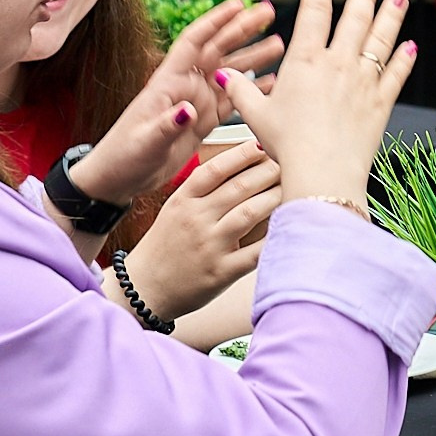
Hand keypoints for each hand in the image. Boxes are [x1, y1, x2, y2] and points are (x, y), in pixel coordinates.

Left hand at [69, 0, 282, 204]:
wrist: (119, 179)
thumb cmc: (122, 156)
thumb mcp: (143, 142)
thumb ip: (167, 125)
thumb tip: (188, 110)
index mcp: (167, 82)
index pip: (194, 42)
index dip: (215, 21)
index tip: (237, 4)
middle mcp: (185, 87)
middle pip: (218, 49)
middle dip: (242, 29)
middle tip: (266, 12)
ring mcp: (196, 103)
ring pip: (230, 73)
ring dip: (253, 57)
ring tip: (278, 44)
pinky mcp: (203, 121)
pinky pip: (233, 101)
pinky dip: (252, 92)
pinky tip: (270, 84)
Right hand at [111, 141, 282, 321]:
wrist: (144, 290)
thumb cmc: (164, 246)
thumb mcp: (175, 210)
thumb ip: (202, 189)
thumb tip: (240, 164)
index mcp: (183, 201)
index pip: (216, 169)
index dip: (242, 154)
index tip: (262, 145)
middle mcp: (196, 220)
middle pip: (239, 187)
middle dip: (268, 171)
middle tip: (287, 163)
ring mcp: (209, 246)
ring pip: (251, 213)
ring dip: (275, 197)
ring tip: (292, 188)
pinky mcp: (221, 272)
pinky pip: (255, 252)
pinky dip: (275, 237)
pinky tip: (290, 225)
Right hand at [227, 0, 412, 207]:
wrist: (322, 172)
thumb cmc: (287, 145)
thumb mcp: (257, 116)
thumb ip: (242, 92)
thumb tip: (225, 75)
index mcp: (305, 61)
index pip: (313, 11)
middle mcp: (338, 64)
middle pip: (354, 19)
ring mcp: (363, 81)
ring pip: (381, 39)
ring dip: (391, 14)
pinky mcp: (381, 102)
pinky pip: (396, 74)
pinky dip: (404, 59)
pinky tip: (410, 46)